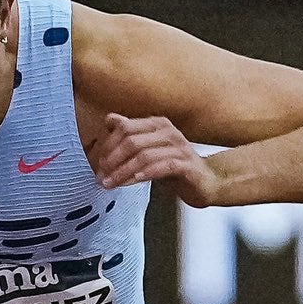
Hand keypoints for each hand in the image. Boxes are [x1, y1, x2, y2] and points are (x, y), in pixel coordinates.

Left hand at [87, 113, 222, 207]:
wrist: (205, 182)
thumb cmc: (173, 166)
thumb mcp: (148, 150)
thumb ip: (131, 136)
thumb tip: (109, 119)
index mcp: (157, 124)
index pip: (125, 128)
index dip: (107, 145)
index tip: (97, 164)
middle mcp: (168, 132)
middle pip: (132, 141)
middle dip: (112, 160)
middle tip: (100, 176)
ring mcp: (179, 148)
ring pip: (144, 156)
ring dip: (123, 172)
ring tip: (110, 184)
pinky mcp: (187, 165)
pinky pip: (162, 167)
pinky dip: (145, 174)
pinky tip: (133, 181)